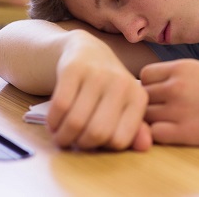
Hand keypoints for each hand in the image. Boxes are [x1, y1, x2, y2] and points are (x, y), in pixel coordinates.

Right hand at [46, 33, 151, 150]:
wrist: (87, 50)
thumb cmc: (106, 86)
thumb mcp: (124, 106)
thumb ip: (134, 129)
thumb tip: (145, 146)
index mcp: (138, 96)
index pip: (119, 141)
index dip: (102, 147)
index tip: (93, 140)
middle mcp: (121, 83)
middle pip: (96, 133)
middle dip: (80, 144)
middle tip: (73, 139)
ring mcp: (98, 73)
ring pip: (75, 122)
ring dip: (63, 135)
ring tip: (61, 133)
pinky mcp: (74, 68)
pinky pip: (59, 106)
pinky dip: (53, 121)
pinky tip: (54, 120)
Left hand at [141, 59, 198, 146]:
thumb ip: (178, 78)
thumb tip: (154, 89)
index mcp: (181, 67)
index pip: (145, 75)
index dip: (150, 86)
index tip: (160, 95)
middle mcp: (175, 85)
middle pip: (142, 96)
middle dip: (149, 104)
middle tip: (164, 112)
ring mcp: (178, 109)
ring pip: (145, 116)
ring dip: (153, 121)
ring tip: (172, 124)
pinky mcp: (185, 133)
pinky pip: (155, 134)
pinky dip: (161, 136)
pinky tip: (177, 134)